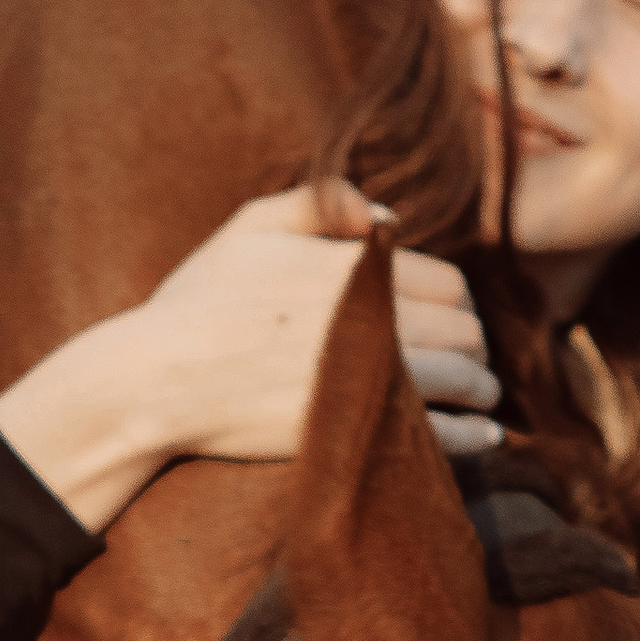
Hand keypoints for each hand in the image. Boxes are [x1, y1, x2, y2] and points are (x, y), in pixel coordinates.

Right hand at [0, 182, 499, 532]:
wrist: (157, 380)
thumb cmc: (198, 303)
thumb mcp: (249, 228)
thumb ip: (321, 202)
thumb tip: (385, 212)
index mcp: (355, 265)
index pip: (448, 282)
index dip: (456, 303)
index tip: (451, 320)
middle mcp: (373, 315)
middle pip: (465, 330)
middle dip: (474, 344)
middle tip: (473, 362)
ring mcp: (370, 374)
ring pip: (465, 379)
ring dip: (480, 388)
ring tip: (480, 398)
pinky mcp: (359, 428)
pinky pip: (442, 434)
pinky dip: (471, 437)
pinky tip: (482, 438)